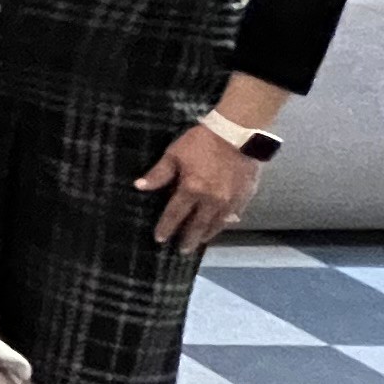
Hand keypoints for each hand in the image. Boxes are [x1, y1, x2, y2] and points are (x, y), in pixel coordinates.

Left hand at [136, 119, 262, 252]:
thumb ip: (159, 173)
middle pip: (198, 226)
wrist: (237, 133)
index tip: (160, 239)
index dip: (166, 228)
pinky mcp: (245, 197)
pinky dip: (225, 223)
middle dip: (189, 239)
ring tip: (200, 242)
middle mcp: (211, 201)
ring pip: (217, 224)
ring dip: (207, 234)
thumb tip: (139, 186)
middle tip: (182, 250)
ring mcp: (230, 201)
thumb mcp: (174, 154)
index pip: (175, 215)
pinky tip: (221, 225)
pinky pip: (233, 216)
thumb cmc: (201, 141)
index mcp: (192, 190)